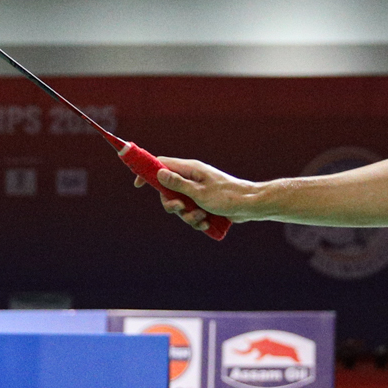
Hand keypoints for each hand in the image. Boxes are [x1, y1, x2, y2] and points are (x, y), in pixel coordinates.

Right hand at [135, 155, 249, 229]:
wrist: (250, 206)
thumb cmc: (227, 196)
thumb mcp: (199, 192)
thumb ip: (178, 184)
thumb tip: (159, 173)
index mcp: (190, 169)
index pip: (161, 165)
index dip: (147, 173)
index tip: (137, 185)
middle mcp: (192, 179)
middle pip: (168, 191)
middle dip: (172, 204)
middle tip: (181, 208)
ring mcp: (198, 191)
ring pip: (180, 206)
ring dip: (188, 216)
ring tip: (201, 217)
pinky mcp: (204, 203)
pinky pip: (192, 213)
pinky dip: (197, 220)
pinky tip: (206, 222)